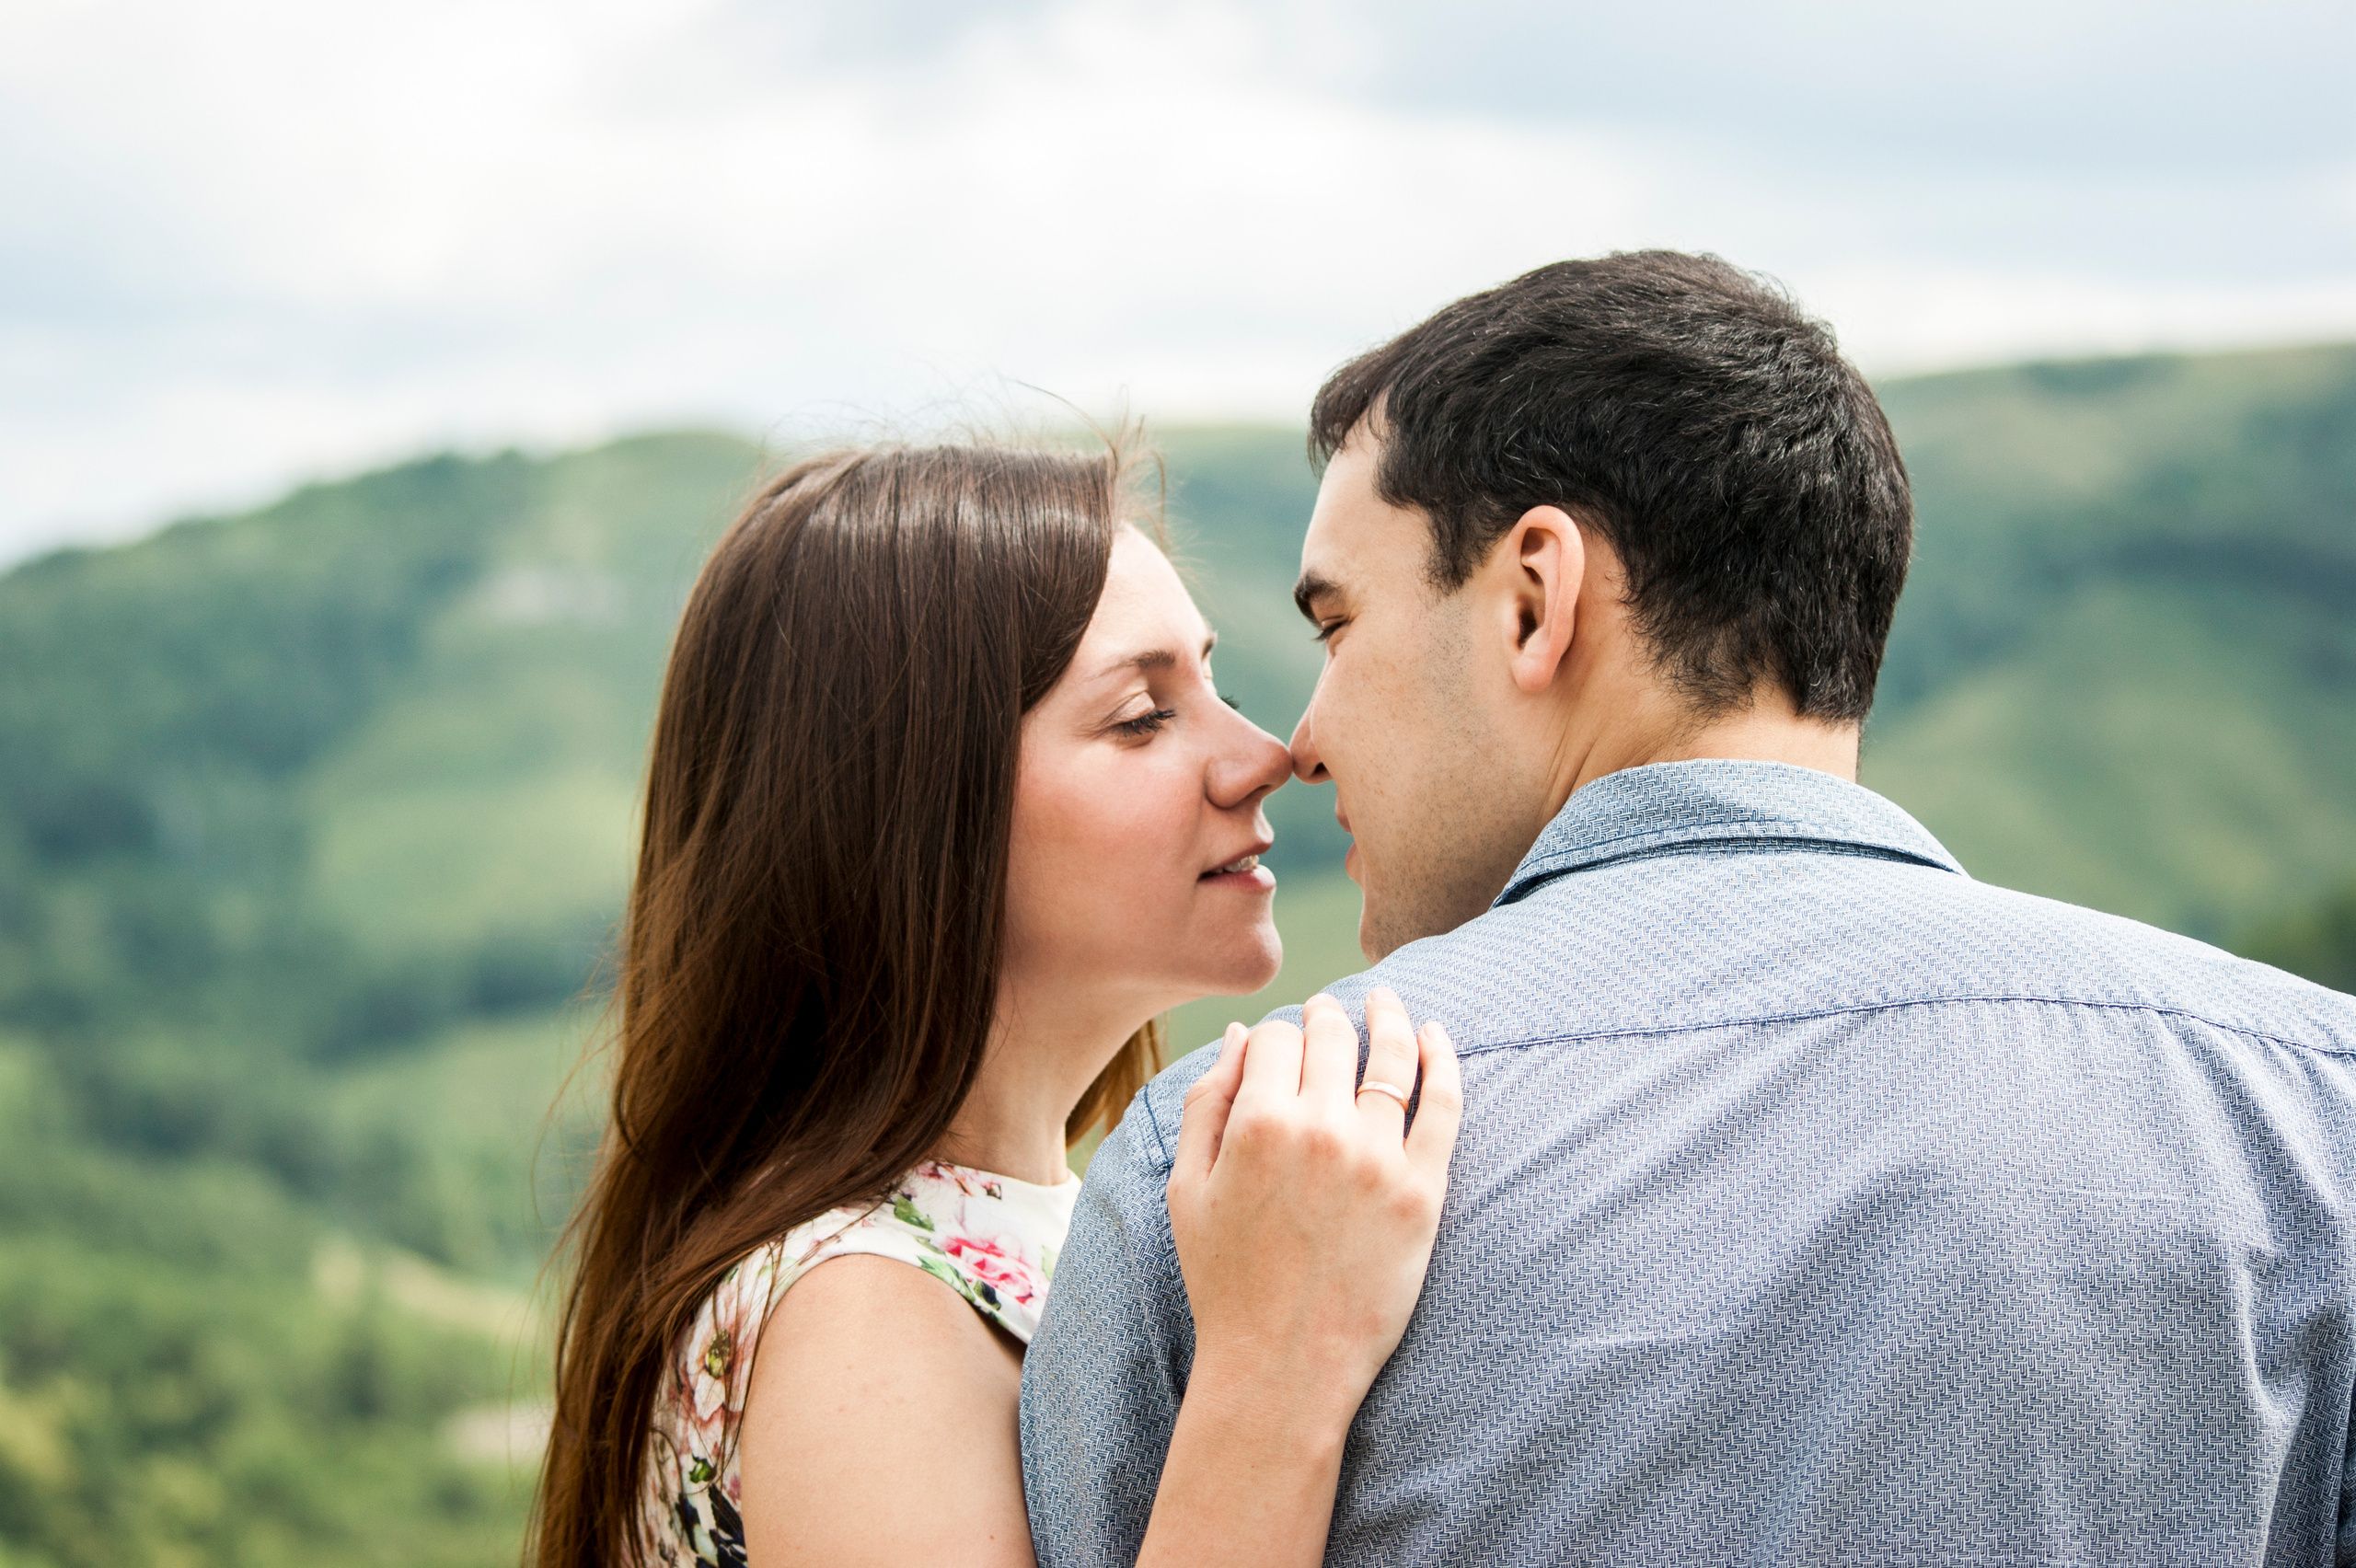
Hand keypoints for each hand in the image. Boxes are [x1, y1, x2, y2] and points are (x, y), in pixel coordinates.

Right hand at [1165, 988, 1462, 1432]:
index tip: (1279, 1047)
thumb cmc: (1226, 1280)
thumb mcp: (1187, 1189)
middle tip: (1330, 1012)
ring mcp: (1379, 1159)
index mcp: (1258, 1124)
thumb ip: (1208, 1102)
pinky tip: (1438, 1036)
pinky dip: (1444, 1059)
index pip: (1276, 1038)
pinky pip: (1444, 1105)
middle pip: (1332, 1036)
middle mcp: (1322, 1130)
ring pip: (1393, 1056)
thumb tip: (1243, 1035)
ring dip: (1390, 1017)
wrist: (1284, 1365)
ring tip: (1387, 1001)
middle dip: (1327, 1015)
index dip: (1274, 1036)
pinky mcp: (1424, 1192)